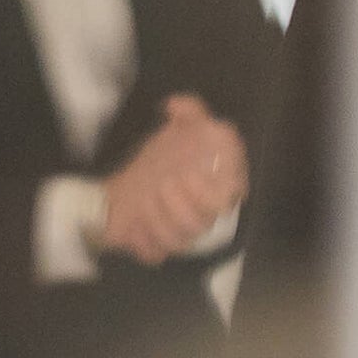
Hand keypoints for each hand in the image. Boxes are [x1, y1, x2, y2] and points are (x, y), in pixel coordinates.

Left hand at [100, 94, 248, 265]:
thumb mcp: (176, 131)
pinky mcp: (159, 248)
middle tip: (164, 184)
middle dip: (183, 203)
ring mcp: (183, 233)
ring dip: (159, 218)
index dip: (216, 188)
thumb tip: (175, 104)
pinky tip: (135, 224)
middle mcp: (205, 212)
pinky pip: (158, 253)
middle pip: (206, 219)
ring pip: (182, 238)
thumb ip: (189, 111)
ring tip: (146, 201)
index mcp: (217, 185)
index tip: (190, 173)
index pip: (234, 191)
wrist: (123, 193)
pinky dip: (144, 239)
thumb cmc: (158, 162)